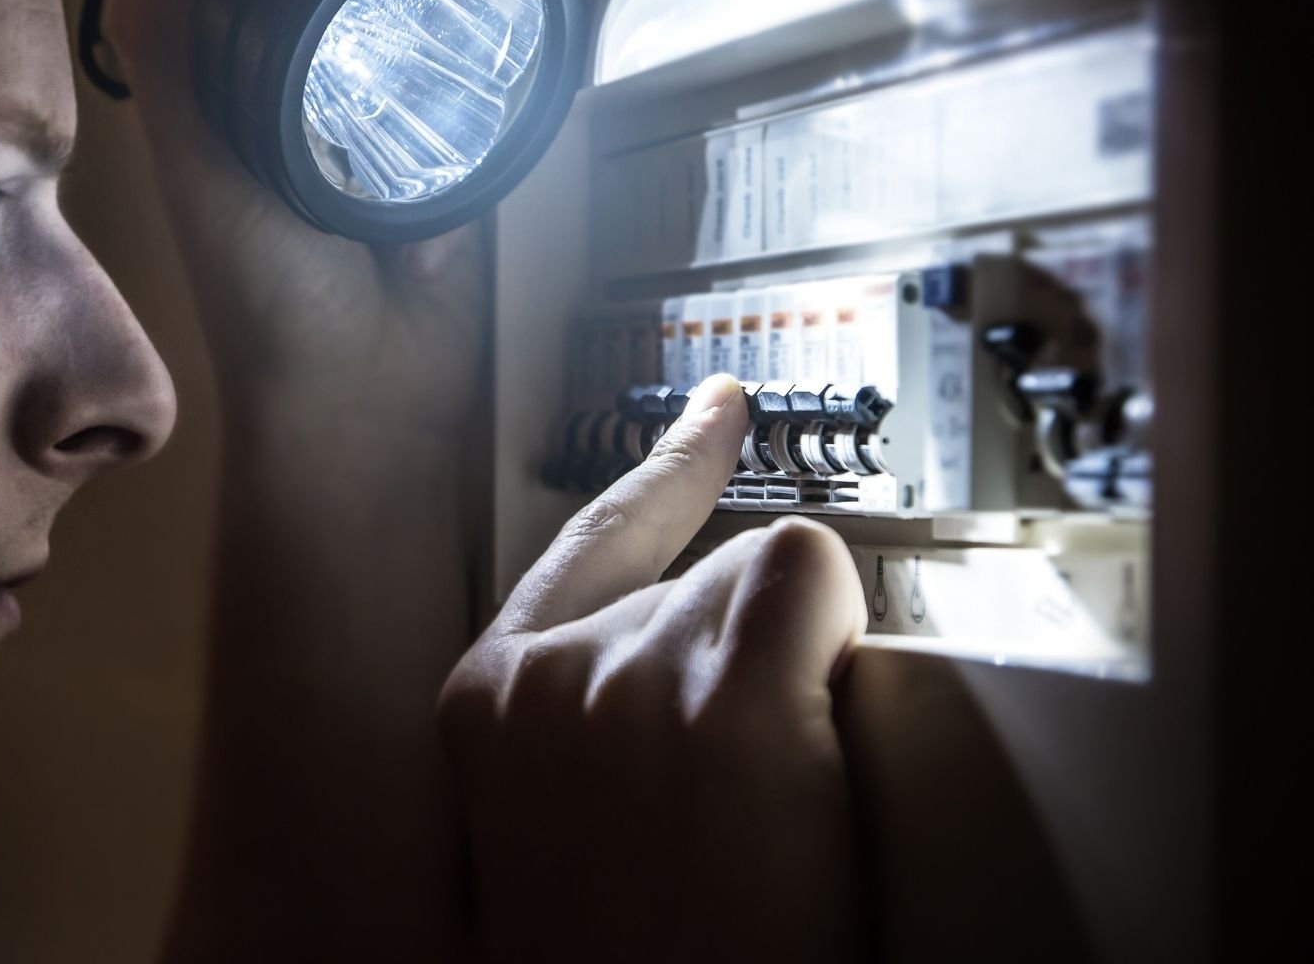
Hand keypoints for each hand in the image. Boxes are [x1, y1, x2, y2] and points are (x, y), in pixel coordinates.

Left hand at [103, 0, 485, 439]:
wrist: (372, 395)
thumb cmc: (263, 294)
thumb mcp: (200, 165)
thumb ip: (173, 50)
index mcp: (237, 103)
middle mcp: (313, 110)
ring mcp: (394, 135)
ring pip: (410, 35)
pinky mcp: (463, 163)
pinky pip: (475, 90)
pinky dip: (481, 55)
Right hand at [439, 375, 868, 961]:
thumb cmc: (616, 957)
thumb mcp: (552, 825)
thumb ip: (584, 717)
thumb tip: (684, 656)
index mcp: (485, 704)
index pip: (584, 537)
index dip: (664, 469)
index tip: (719, 406)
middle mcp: (547, 673)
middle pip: (697, 575)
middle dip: (744, 662)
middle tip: (745, 800)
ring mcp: (631, 677)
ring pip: (762, 584)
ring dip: (790, 680)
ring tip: (766, 816)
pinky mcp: (726, 694)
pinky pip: (809, 580)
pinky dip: (831, 642)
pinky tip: (804, 748)